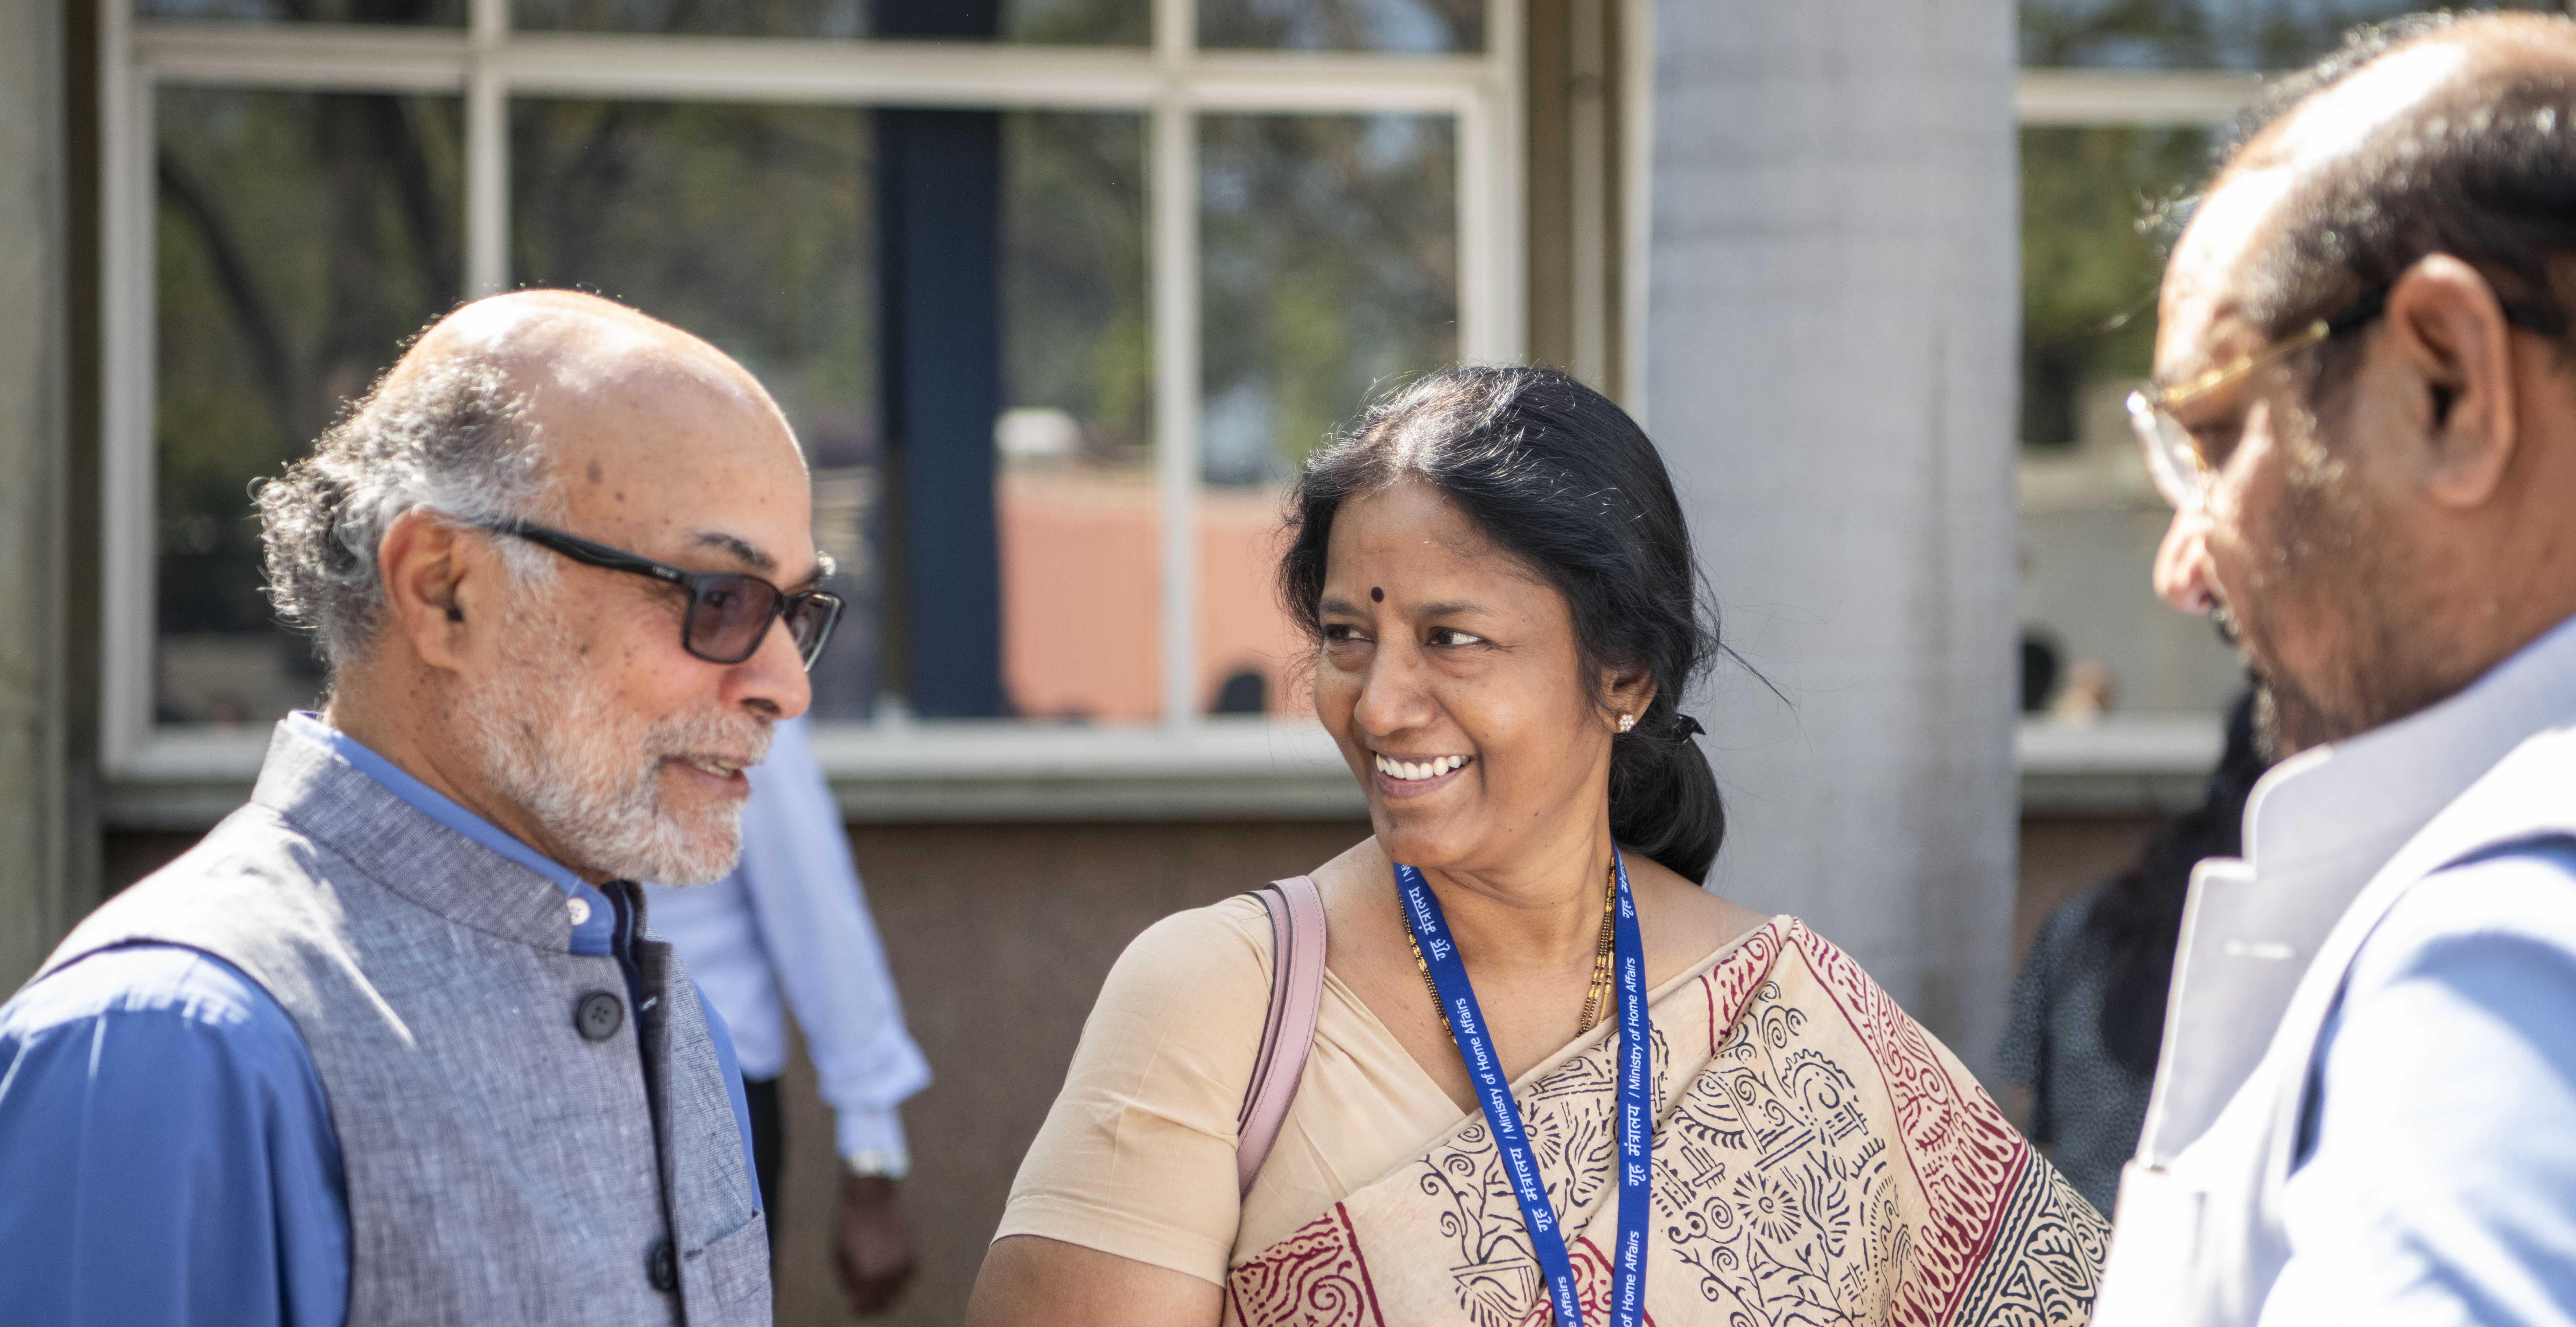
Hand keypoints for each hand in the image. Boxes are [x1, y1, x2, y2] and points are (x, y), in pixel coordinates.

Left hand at [833, 1173, 918, 1316]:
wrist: (871, 1198)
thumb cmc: (849, 1226)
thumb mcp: (839, 1256)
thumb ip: (848, 1281)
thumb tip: (855, 1298)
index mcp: (868, 1274)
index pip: (865, 1305)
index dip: (858, 1309)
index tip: (854, 1309)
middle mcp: (889, 1273)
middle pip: (883, 1303)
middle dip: (872, 1306)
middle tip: (864, 1304)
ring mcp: (904, 1264)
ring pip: (897, 1293)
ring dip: (887, 1296)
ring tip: (875, 1292)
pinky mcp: (913, 1256)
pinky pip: (907, 1279)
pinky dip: (898, 1282)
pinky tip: (889, 1277)